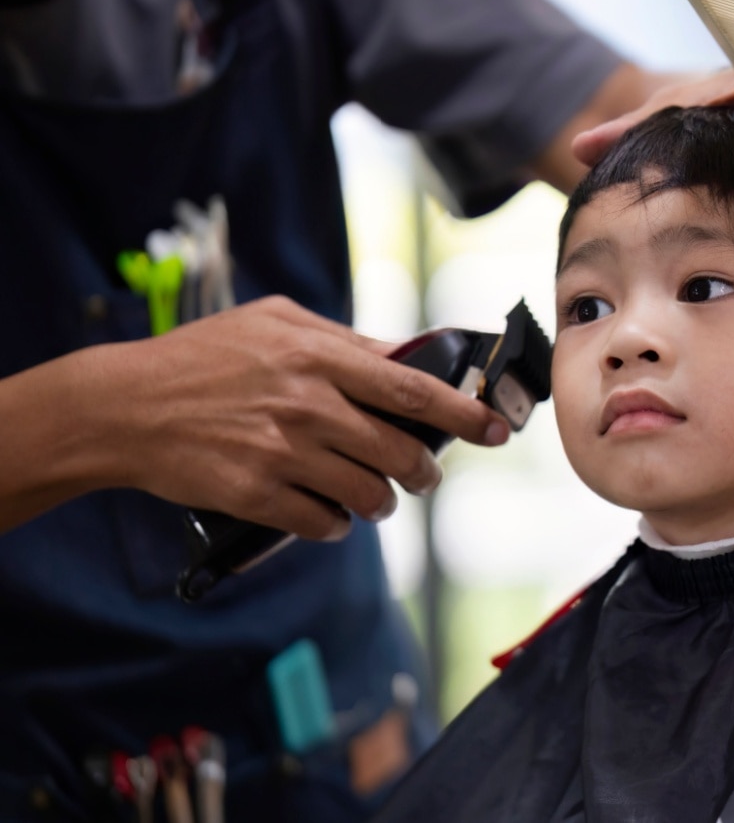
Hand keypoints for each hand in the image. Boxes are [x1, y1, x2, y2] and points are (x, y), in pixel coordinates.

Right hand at [107, 296, 510, 539]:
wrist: (122, 406)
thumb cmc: (202, 358)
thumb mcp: (274, 322)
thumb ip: (344, 339)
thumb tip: (405, 352)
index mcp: (318, 356)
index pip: (413, 387)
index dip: (462, 413)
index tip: (495, 430)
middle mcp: (307, 404)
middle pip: (400, 451)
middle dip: (424, 473)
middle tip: (424, 476)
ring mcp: (282, 452)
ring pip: (368, 493)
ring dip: (383, 503)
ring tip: (378, 499)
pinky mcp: (256, 494)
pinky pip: (323, 523)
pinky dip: (337, 525)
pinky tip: (331, 516)